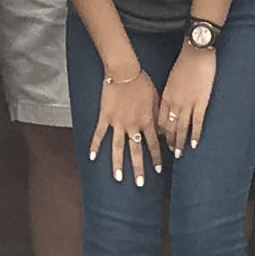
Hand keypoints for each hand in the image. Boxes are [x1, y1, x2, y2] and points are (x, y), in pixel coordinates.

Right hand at [89, 65, 161, 184]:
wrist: (125, 71)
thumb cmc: (143, 83)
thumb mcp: (156, 99)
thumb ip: (158, 117)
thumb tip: (163, 132)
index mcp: (146, 121)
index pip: (153, 144)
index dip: (156, 158)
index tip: (158, 170)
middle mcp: (132, 125)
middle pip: (136, 151)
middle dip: (138, 168)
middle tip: (140, 184)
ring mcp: (117, 122)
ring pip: (118, 147)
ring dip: (118, 163)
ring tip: (118, 178)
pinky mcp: (105, 117)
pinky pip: (99, 134)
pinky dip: (95, 146)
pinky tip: (91, 157)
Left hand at [157, 46, 218, 154]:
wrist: (196, 52)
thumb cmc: (185, 62)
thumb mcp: (172, 79)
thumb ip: (171, 93)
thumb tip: (170, 103)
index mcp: (165, 95)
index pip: (159, 119)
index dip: (159, 132)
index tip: (159, 141)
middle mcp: (174, 102)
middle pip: (168, 126)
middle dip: (168, 141)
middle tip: (168, 153)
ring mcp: (187, 103)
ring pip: (181, 128)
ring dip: (179, 142)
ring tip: (179, 154)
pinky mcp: (201, 102)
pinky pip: (197, 123)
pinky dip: (195, 135)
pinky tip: (194, 144)